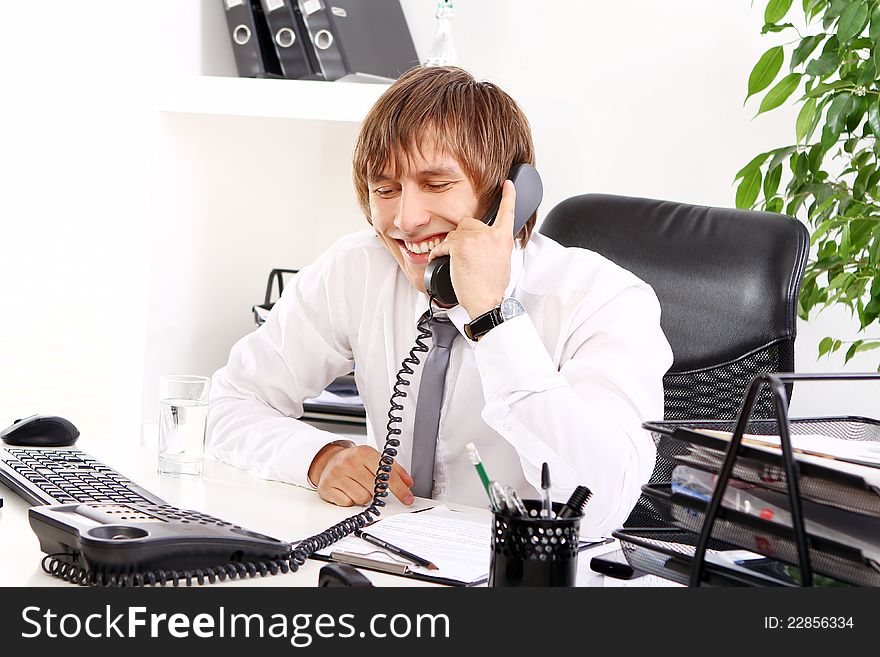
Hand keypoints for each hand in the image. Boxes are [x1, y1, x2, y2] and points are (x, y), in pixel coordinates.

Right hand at [308, 444, 414, 506]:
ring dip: (362, 496)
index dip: (400, 489)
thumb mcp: (374, 459)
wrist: (328, 461)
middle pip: (375, 489)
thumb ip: (394, 469)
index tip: (407, 499)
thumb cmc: (354, 461)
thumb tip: (408, 483)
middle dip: (376, 491)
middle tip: (369, 483)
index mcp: (363, 452)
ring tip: (356, 485)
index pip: (387, 474)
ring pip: (362, 499)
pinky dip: (349, 500)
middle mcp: (349, 462)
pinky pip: (348, 503)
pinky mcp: (327, 488)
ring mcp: (336, 475)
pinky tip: (346, 490)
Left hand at [427, 180, 516, 317]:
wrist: (485, 301)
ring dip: (450, 247)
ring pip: (454, 234)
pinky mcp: (459, 246)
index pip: (507, 212)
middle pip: (469, 223)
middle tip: (464, 256)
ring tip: (457, 264)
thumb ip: (494, 246)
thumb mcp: (503, 262)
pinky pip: (443, 245)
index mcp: (503, 238)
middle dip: (462, 237)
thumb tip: (484, 245)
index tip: (508, 184)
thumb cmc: (492, 288)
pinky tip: (442, 262)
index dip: (508, 196)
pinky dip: (438, 254)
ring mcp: (475, 239)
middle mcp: (490, 234)